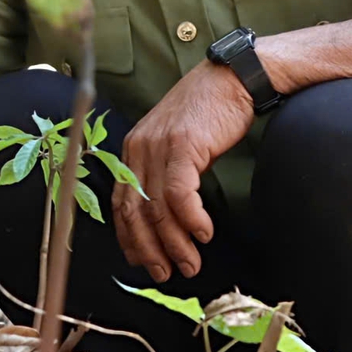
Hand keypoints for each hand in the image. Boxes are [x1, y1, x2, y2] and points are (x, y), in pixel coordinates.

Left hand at [112, 62, 252, 282]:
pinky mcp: (183, 146)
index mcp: (132, 150)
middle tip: (165, 273)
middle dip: (149, 248)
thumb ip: (162, 174)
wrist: (231, 78)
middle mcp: (138, 149)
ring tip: (189, 264)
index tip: (141, 260)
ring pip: (158, 208)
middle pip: (135, 211)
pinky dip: (191, 219)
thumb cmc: (207, 113)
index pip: (121, 203)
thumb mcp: (175, 143)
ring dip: (174, 243)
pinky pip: (180, 194)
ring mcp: (158, 146)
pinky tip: (203, 234)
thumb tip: (162, 216)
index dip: (129, 237)